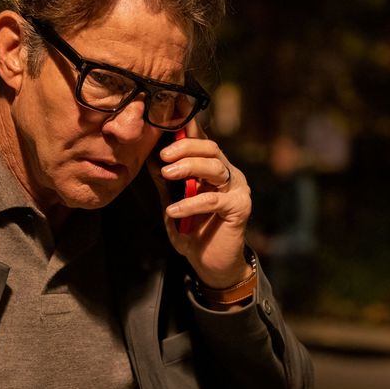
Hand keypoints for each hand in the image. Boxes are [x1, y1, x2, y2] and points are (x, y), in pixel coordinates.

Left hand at [149, 121, 250, 287]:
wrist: (210, 264)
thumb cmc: (194, 232)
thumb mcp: (173, 202)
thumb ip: (166, 182)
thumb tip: (150, 158)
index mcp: (214, 169)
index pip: (202, 142)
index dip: (187, 131)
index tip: (166, 124)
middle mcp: (228, 174)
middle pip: (211, 148)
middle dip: (185, 148)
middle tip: (163, 156)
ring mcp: (237, 189)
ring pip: (215, 167)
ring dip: (188, 167)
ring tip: (167, 174)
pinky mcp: (239, 207)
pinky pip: (213, 199)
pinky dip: (191, 203)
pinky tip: (173, 210)